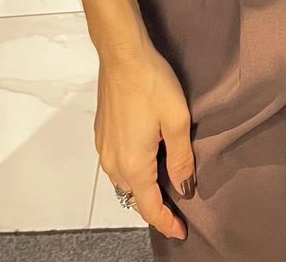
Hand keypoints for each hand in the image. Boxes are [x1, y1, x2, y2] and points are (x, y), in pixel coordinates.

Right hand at [95, 39, 195, 241]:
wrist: (122, 54)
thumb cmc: (151, 82)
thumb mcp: (177, 121)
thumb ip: (181, 158)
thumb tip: (184, 187)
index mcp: (133, 164)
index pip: (149, 207)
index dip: (167, 222)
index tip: (181, 231)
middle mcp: (113, 162)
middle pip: (134, 197)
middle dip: (155, 205)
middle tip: (178, 206)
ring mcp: (103, 147)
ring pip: (124, 181)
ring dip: (143, 187)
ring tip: (165, 182)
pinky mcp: (101, 133)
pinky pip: (117, 164)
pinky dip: (133, 170)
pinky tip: (148, 156)